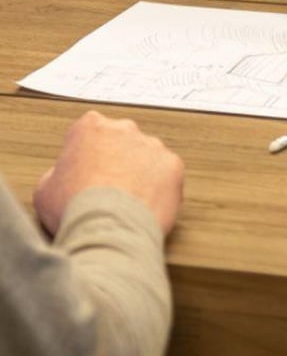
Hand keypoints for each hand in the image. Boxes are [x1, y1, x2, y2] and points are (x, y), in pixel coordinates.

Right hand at [34, 110, 183, 236]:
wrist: (108, 229)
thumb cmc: (76, 208)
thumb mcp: (45, 190)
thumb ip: (58, 172)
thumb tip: (64, 177)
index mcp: (91, 127)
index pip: (90, 131)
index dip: (87, 155)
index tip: (85, 173)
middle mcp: (125, 129)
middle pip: (121, 141)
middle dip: (116, 161)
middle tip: (107, 190)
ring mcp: (152, 145)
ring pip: (147, 157)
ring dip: (140, 174)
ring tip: (126, 203)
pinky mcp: (172, 165)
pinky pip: (167, 175)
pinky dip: (160, 189)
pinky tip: (145, 207)